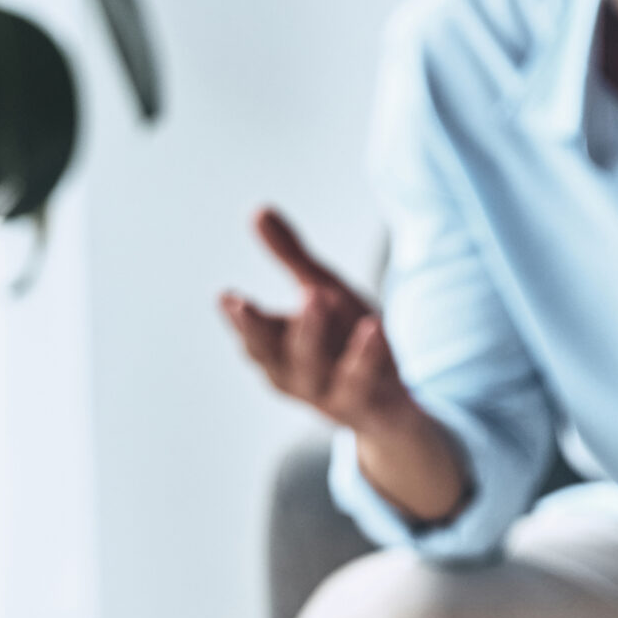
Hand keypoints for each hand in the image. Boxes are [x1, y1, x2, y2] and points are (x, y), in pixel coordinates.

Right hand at [221, 207, 417, 435]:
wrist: (391, 408)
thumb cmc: (347, 345)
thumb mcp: (321, 292)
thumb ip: (289, 257)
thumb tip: (257, 210)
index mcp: (276, 352)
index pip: (251, 335)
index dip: (238, 318)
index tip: (226, 295)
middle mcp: (294, 377)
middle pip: (269, 355)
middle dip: (255, 329)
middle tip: (243, 303)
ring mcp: (328, 394)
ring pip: (312, 369)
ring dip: (309, 335)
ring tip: (314, 296)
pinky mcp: (366, 403)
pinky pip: (364, 381)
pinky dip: (367, 355)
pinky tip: (374, 325)